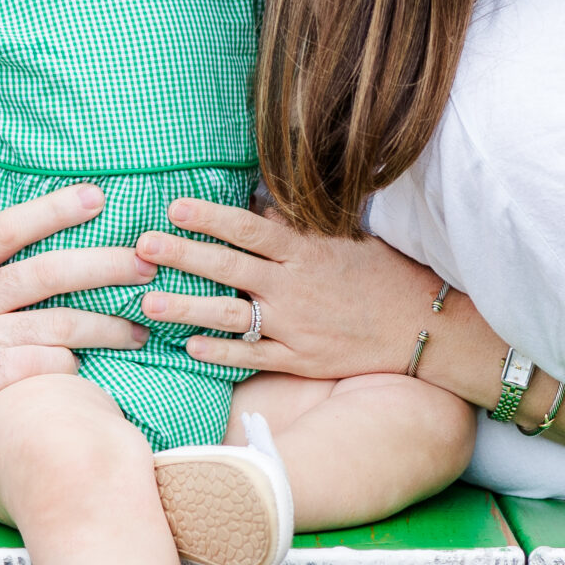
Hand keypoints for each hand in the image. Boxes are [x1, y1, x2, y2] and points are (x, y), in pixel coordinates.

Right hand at [0, 183, 152, 459]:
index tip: (94, 196)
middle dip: (103, 261)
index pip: (7, 228)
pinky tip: (89, 372)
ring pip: (54, 322)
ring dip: (105, 323)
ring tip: (141, 327)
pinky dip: (67, 366)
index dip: (54, 209)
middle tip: (147, 256)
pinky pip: (35, 370)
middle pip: (47, 270)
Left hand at [132, 198, 453, 381]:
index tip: (174, 208)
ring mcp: (296, 326)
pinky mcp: (301, 360)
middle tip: (141, 247)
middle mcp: (295, 287)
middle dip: (183, 256)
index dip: (211, 217)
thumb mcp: (343, 239)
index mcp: (305, 251)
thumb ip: (297, 224)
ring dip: (188, 309)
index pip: (249, 229)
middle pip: (230, 269)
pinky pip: (253, 357)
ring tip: (148, 303)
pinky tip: (190, 348)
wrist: (422, 327)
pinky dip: (222, 353)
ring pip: (232, 316)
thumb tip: (259, 204)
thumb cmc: (381, 275)